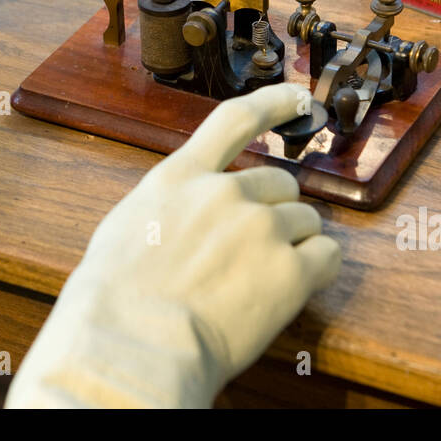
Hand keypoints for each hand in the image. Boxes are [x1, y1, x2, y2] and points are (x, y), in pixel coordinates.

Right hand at [7, 82, 340, 407]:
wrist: (132, 344)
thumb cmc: (114, 301)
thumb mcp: (125, 229)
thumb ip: (166, 209)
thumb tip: (183, 220)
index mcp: (180, 178)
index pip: (235, 120)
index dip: (272, 103)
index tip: (298, 96)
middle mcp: (226, 192)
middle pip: (281, 184)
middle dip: (275, 213)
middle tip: (254, 252)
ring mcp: (262, 228)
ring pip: (306, 221)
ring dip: (294, 244)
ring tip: (261, 280)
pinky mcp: (290, 271)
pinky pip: (326, 257)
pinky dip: (316, 271)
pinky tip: (290, 291)